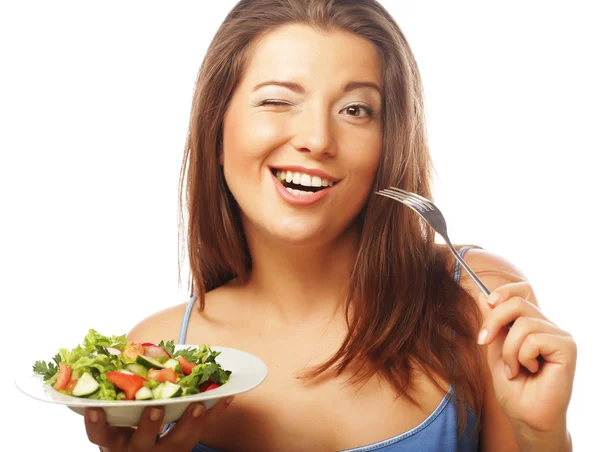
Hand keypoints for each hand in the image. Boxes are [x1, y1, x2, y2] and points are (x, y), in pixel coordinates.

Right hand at [84, 397, 232, 451]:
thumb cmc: (126, 427)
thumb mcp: (115, 417)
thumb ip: (116, 392)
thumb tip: (116, 349)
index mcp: (114, 439)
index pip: (100, 434)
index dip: (96, 422)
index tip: (96, 408)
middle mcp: (136, 448)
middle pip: (142, 441)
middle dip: (148, 425)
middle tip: (156, 407)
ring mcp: (162, 451)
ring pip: (177, 442)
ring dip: (189, 422)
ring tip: (199, 405)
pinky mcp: (185, 447)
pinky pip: (202, 432)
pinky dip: (215, 413)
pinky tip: (226, 396)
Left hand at [476, 282, 575, 435]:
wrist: (526, 417)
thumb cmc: (513, 388)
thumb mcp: (495, 350)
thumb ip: (493, 324)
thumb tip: (484, 296)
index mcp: (532, 324)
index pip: (524, 290)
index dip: (505, 291)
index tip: (488, 303)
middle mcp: (548, 327)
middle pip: (518, 301)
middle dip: (494, 320)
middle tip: (484, 341)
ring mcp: (559, 336)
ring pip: (523, 323)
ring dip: (509, 349)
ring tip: (513, 369)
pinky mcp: (567, 348)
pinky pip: (534, 338)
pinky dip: (522, 356)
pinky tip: (529, 371)